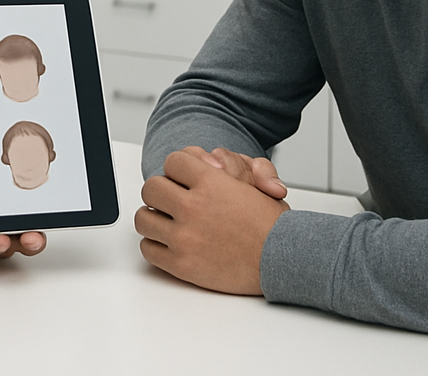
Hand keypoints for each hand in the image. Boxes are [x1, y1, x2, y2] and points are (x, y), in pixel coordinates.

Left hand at [135, 147, 289, 294]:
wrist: (284, 263)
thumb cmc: (273, 226)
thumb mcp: (261, 184)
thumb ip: (236, 164)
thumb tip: (211, 163)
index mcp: (212, 182)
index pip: (173, 161)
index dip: (179, 168)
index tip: (185, 179)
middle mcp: (194, 207)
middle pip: (151, 188)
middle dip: (162, 191)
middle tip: (173, 200)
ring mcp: (184, 237)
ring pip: (144, 218)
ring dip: (154, 217)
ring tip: (168, 221)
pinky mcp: (181, 264)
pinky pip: (148, 249)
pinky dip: (155, 245)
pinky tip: (170, 243)